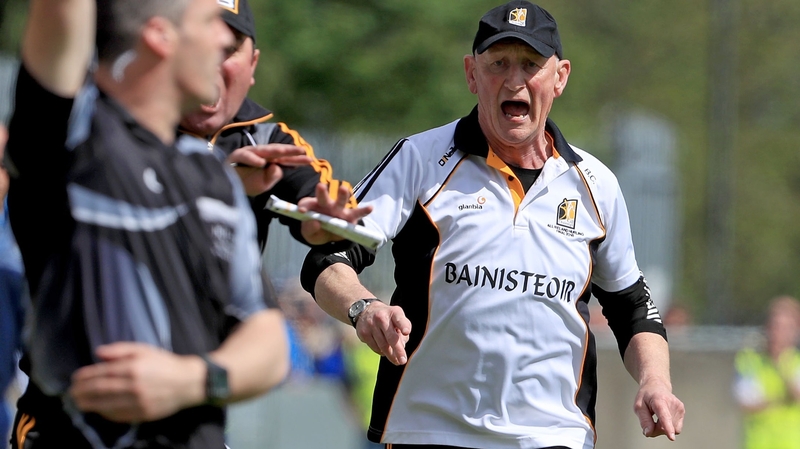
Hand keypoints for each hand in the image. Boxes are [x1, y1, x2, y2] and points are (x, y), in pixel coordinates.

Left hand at [69, 343, 204, 422]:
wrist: (189, 382)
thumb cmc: (165, 363)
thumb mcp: (144, 350)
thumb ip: (120, 350)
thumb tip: (98, 353)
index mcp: (134, 367)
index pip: (102, 373)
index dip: (85, 376)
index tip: (75, 378)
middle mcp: (134, 385)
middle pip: (100, 390)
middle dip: (82, 392)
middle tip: (71, 393)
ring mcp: (138, 401)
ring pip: (106, 405)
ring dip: (89, 404)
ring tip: (79, 402)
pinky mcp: (143, 414)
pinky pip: (118, 415)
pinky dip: (105, 413)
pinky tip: (99, 410)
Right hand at [227, 144, 311, 195]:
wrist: (226, 185)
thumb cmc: (246, 183)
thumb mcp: (264, 184)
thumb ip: (273, 177)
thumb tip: (276, 167)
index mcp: (270, 161)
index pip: (286, 159)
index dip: (298, 159)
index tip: (311, 160)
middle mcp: (261, 155)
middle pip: (278, 151)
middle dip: (290, 151)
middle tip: (303, 150)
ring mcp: (249, 153)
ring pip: (264, 151)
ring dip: (275, 150)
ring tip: (286, 151)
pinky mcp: (236, 156)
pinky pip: (246, 156)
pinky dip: (253, 159)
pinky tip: (261, 163)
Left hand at [297, 183, 372, 244]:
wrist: (328, 236)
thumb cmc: (316, 231)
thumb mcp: (309, 234)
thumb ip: (309, 229)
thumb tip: (316, 223)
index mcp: (314, 207)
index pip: (307, 204)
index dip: (304, 206)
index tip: (300, 210)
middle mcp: (327, 205)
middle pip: (324, 197)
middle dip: (322, 192)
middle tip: (320, 186)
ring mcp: (340, 210)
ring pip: (341, 200)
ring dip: (342, 194)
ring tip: (343, 189)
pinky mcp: (350, 217)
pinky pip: (358, 213)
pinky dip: (364, 211)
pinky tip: (370, 208)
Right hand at [354, 301, 410, 364]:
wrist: (366, 311)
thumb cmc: (388, 317)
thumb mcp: (398, 318)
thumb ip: (403, 331)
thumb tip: (401, 347)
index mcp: (394, 312)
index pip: (399, 319)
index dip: (403, 325)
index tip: (406, 332)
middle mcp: (381, 317)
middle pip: (391, 338)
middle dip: (398, 351)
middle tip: (403, 361)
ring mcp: (371, 325)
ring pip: (383, 346)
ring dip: (390, 355)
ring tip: (396, 360)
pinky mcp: (363, 333)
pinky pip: (375, 347)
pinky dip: (381, 352)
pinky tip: (385, 352)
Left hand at [634, 378, 684, 439]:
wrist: (656, 386)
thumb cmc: (646, 396)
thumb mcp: (638, 406)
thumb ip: (644, 420)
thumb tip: (649, 433)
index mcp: (659, 400)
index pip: (664, 416)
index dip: (667, 427)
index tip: (671, 437)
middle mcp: (672, 403)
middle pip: (667, 427)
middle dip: (657, 430)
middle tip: (650, 422)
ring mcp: (679, 407)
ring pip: (674, 429)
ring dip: (664, 428)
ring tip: (657, 418)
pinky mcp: (682, 411)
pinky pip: (677, 427)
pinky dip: (669, 426)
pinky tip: (664, 418)